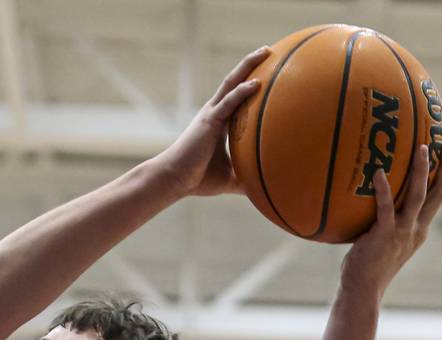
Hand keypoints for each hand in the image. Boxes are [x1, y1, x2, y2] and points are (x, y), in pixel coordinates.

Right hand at [151, 48, 269, 197]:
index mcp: (217, 122)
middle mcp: (213, 112)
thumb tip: (264, 186)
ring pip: (231, 83)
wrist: (173, 179)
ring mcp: (210, 114)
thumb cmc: (197, 179)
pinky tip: (257, 83)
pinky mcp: (209, 122)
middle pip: (234, 81)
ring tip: (265, 52)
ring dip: (248, 66)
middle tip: (268, 51)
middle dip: (250, 64)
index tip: (266, 72)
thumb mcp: (228, 178)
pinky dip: (242, 92)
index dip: (248, 82)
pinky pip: (229, 103)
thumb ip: (244, 177)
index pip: (236, 96)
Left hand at [340, 143, 441, 298]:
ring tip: (421, 148)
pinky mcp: (384, 235)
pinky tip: (378, 173)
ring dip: (421, 171)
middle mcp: (415, 230)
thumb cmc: (367, 267)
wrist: (363, 290)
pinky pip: (385, 207)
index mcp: (418, 231)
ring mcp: (402, 232)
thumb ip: (384, 224)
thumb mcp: (383, 243)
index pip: (437, 200)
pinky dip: (383, 189)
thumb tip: (370, 204)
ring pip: (418, 196)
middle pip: (436, 194)